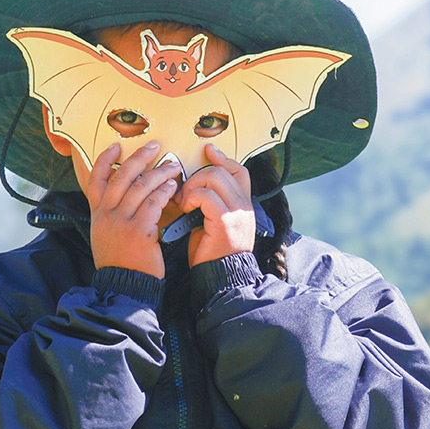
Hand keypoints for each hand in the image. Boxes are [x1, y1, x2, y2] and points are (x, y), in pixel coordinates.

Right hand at [85, 141, 182, 278]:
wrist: (124, 284)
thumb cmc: (119, 259)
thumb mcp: (105, 233)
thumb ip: (111, 213)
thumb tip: (126, 192)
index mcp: (97, 213)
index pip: (95, 179)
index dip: (104, 160)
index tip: (116, 147)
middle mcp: (106, 214)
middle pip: (121, 176)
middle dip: (139, 157)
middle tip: (154, 146)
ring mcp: (122, 222)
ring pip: (140, 187)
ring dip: (159, 173)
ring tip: (172, 166)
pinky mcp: (139, 231)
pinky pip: (153, 204)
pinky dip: (164, 192)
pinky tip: (173, 187)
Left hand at [178, 144, 254, 266]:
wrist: (220, 276)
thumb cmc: (213, 253)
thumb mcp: (214, 222)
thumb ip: (212, 203)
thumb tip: (194, 186)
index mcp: (243, 204)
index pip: (238, 170)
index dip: (222, 158)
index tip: (208, 151)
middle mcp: (244, 205)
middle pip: (221, 170)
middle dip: (198, 176)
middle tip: (185, 193)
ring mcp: (237, 211)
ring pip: (213, 177)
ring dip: (192, 187)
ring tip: (185, 203)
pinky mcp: (225, 219)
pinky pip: (205, 195)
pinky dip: (191, 198)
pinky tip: (186, 210)